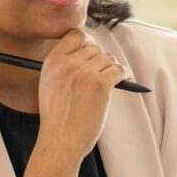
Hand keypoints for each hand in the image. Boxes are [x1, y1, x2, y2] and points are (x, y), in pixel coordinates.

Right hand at [33, 29, 124, 163]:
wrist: (60, 142)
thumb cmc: (57, 119)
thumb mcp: (50, 85)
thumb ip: (63, 67)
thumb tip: (90, 52)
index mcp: (53, 61)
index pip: (76, 35)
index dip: (88, 41)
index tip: (93, 51)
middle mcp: (68, 64)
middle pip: (95, 49)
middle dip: (102, 60)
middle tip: (104, 74)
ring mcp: (84, 74)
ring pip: (108, 59)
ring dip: (112, 69)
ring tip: (112, 80)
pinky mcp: (100, 86)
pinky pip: (119, 70)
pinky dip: (125, 74)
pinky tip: (126, 79)